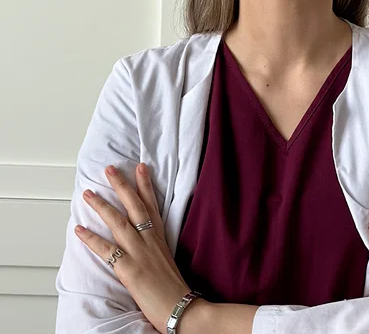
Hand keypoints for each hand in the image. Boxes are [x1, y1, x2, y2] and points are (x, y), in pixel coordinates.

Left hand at [74, 163, 191, 333]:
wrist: (181, 308)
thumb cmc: (173, 289)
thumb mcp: (166, 260)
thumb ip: (155, 247)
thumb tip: (146, 240)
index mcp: (159, 239)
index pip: (152, 205)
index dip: (145, 185)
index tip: (140, 167)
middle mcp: (150, 241)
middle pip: (135, 206)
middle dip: (122, 185)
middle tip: (110, 169)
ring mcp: (140, 253)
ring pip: (118, 222)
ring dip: (102, 205)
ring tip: (88, 192)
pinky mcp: (130, 269)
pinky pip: (107, 251)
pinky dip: (92, 239)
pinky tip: (79, 230)